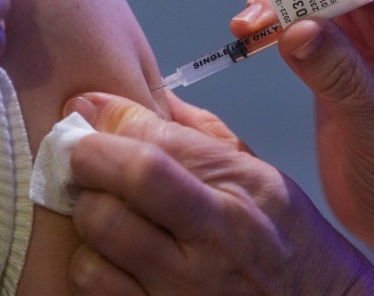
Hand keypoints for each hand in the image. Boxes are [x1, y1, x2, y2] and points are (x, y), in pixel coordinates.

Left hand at [66, 91, 373, 295]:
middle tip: (85, 159)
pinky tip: (109, 256)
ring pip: (93, 252)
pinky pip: (94, 293)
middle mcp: (208, 249)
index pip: (150, 150)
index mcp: (235, 195)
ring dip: (87, 224)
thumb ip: (199, 135)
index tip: (84, 107)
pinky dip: (91, 268)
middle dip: (85, 170)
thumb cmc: (289, 241)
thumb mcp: (260, 173)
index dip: (105, 121)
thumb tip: (142, 97)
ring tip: (104, 211)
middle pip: (111, 201)